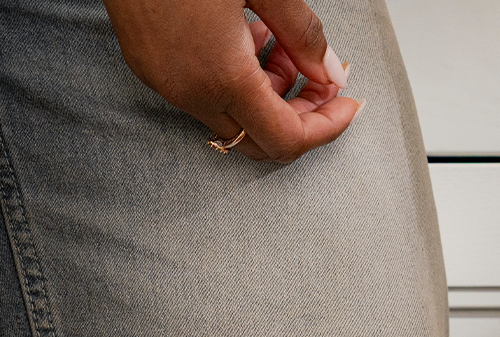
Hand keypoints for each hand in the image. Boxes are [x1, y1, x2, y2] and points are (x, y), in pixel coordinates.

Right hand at [101, 0, 359, 162]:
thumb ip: (303, 33)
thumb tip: (331, 72)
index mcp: (221, 76)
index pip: (287, 139)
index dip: (327, 127)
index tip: (347, 103)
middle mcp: (190, 91)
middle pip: (261, 141)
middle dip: (301, 114)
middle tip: (321, 76)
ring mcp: (166, 83)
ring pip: (234, 118)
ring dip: (270, 93)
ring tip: (283, 43)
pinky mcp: (151, 68)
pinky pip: (205, 95)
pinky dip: (239, 81)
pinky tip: (247, 36)